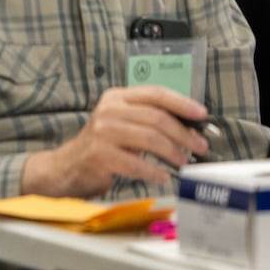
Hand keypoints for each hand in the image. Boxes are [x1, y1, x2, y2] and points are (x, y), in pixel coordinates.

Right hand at [21, 86, 210, 196]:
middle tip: (199, 147)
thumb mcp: (123, 125)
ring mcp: (102, 132)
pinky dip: (155, 171)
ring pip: (150, 138)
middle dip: (183, 133)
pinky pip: (137, 163)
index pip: (155, 93)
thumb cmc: (102, 147)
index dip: (182, 103)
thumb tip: (190, 128)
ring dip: (172, 152)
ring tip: (182, 162)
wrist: (67, 167)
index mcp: (117, 97)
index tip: (201, 114)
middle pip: (156, 117)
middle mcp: (108, 110)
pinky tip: (162, 176)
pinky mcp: (99, 155)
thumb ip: (149, 121)